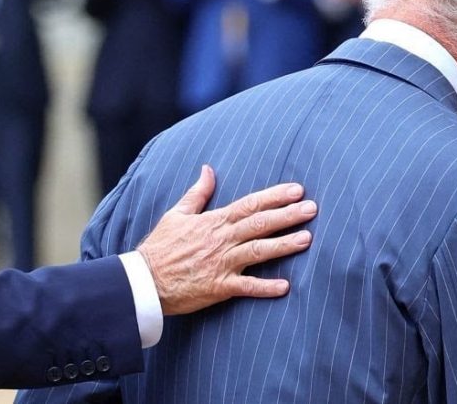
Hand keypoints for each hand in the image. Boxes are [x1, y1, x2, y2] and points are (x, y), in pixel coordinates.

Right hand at [137, 165, 315, 315]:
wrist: (145, 280)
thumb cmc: (161, 246)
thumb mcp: (177, 213)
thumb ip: (197, 193)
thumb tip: (208, 169)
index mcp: (214, 221)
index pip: (249, 205)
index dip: (274, 197)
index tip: (296, 190)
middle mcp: (221, 240)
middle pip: (260, 224)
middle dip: (288, 215)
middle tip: (312, 209)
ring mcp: (221, 263)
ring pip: (258, 251)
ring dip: (283, 245)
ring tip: (307, 239)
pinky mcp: (219, 287)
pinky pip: (246, 287)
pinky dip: (266, 287)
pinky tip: (285, 286)